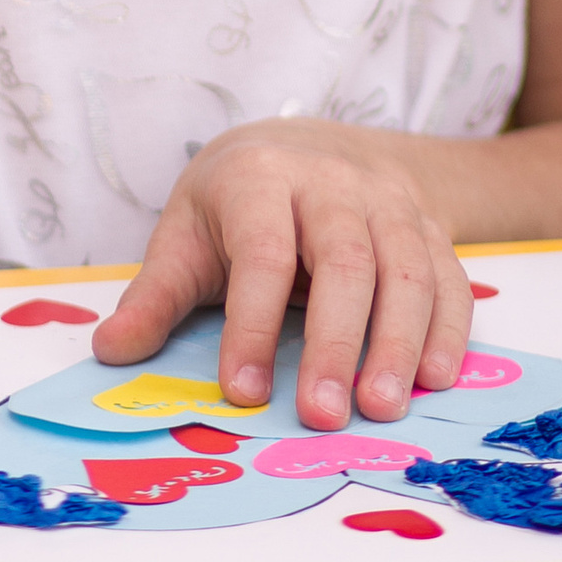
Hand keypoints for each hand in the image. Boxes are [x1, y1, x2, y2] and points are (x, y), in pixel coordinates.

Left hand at [92, 119, 474, 432]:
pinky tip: (433, 381)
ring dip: (400, 343)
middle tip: (323, 416)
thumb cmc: (237, 204)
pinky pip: (450, 278)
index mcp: (260, 178)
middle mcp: (333, 183)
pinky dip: (448, 331)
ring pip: (408, 269)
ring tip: (382, 409)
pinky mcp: (429, 227)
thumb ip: (156, 295)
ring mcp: (389, 203)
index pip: (262, 252)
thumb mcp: (187, 234)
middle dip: (336, 342)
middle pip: (346, 260)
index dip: (252, 323)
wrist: (311, 146)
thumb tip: (111, 352)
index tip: (242, 392)